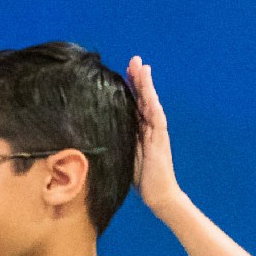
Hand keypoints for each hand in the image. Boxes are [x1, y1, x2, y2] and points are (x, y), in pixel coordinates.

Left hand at [127, 56, 184, 211]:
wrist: (158, 195)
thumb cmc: (141, 179)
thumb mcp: (122, 154)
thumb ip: (115, 141)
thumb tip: (94, 132)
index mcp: (139, 130)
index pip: (134, 103)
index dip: (129, 86)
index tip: (122, 71)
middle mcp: (149, 127)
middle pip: (143, 98)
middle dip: (139, 78)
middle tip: (134, 59)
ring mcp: (157, 132)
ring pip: (151, 103)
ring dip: (147, 86)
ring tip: (143, 68)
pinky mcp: (161, 140)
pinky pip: (157, 119)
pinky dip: (153, 105)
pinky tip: (149, 94)